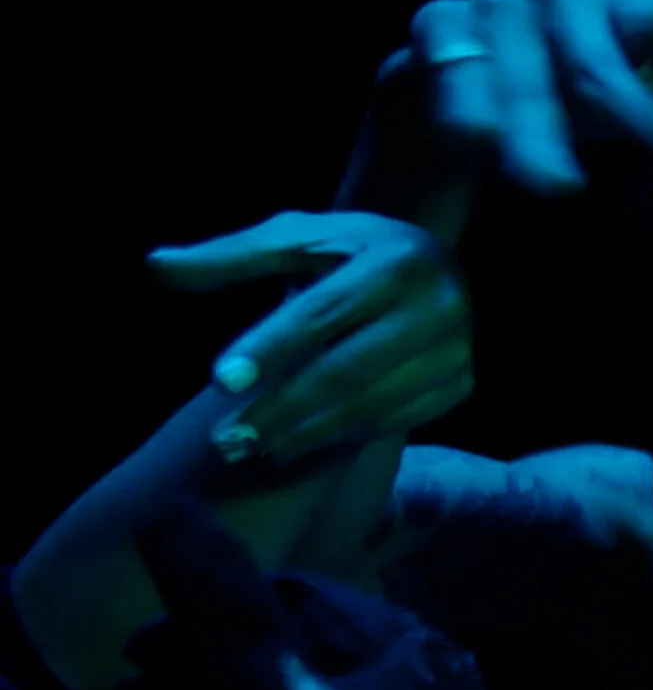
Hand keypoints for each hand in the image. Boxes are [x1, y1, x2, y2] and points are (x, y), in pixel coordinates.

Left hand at [147, 211, 470, 465]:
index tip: (221, 381)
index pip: (324, 312)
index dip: (271, 346)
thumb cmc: (349, 252)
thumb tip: (154, 266)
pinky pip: (395, 421)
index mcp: (396, 260)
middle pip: (348, 370)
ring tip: (251, 450)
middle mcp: (440, 305)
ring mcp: (456, 350)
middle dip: (282, 409)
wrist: (434, 266)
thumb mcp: (295, 239)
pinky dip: (343, 437)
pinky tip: (298, 445)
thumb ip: (230, 256)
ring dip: (305, 435)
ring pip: (372, 405)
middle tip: (227, 440)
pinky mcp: (461, 383)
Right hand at [365, 0, 652, 220]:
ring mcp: (468, 18)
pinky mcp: (413, 57)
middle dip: (616, 92)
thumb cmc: (558, 110)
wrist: (443, 150)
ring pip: (509, 62)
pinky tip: (478, 145)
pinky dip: (461, 106)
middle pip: (574, 31)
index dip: (643, 9)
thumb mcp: (641, 84)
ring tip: (561, 187)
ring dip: (535, 125)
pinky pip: (441, 72)